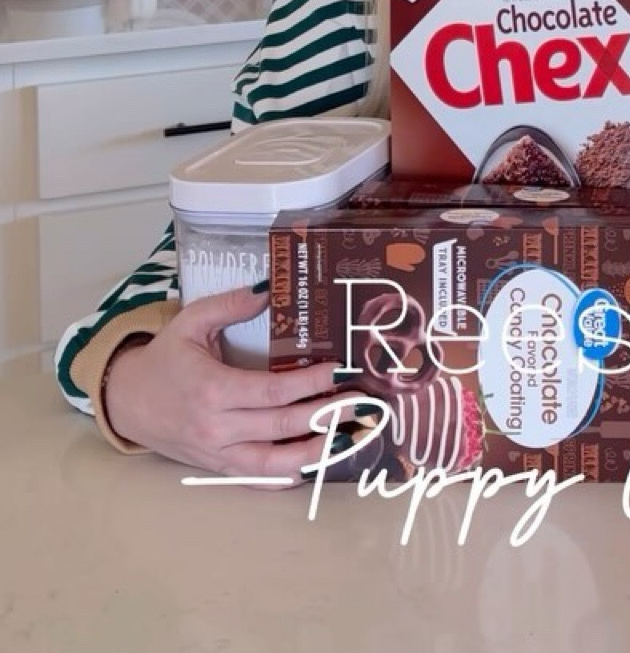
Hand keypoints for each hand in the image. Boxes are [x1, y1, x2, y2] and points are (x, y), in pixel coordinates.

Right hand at [103, 286, 343, 485]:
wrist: (127, 401)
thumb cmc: (164, 359)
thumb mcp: (191, 322)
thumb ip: (230, 305)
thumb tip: (270, 289)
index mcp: (213, 390)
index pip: (273, 392)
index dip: (311, 384)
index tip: (340, 370)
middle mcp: (217, 428)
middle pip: (282, 426)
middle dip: (327, 416)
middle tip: (363, 403)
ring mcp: (218, 455)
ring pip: (274, 464)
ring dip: (316, 453)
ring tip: (350, 438)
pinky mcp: (218, 468)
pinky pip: (257, 479)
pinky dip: (288, 475)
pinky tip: (316, 463)